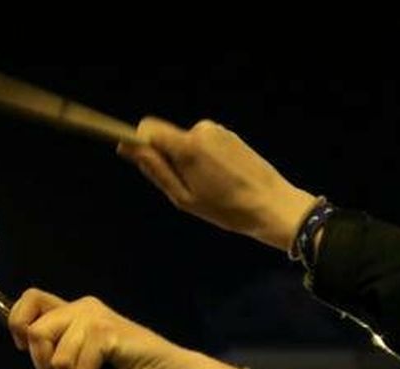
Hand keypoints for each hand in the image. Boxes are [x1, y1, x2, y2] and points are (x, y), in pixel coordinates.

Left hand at [8, 290, 188, 368]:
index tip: (25, 346)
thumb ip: (58, 346)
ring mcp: (94, 319)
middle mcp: (82, 308)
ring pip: (58, 358)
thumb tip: (26, 344)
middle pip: (36, 332)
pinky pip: (80, 368)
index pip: (30, 299)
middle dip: (44, 363)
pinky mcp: (106, 333)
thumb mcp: (82, 356)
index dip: (18, 323)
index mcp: (74, 310)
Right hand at [118, 117, 318, 251]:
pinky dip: (205, 159)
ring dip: (190, 161)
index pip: (147, 128)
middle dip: (170, 159)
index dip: (141, 144)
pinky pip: (204, 143)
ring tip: (210, 187)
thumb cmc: (226, 209)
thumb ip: (155, 169)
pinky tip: (223, 180)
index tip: (145, 163)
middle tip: (189, 188)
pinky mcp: (230, 134)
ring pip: (186, 141)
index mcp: (187, 145)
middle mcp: (201, 129)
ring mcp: (218, 130)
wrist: (272, 205)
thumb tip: (127, 146)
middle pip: (167, 137)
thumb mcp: (183, 197)